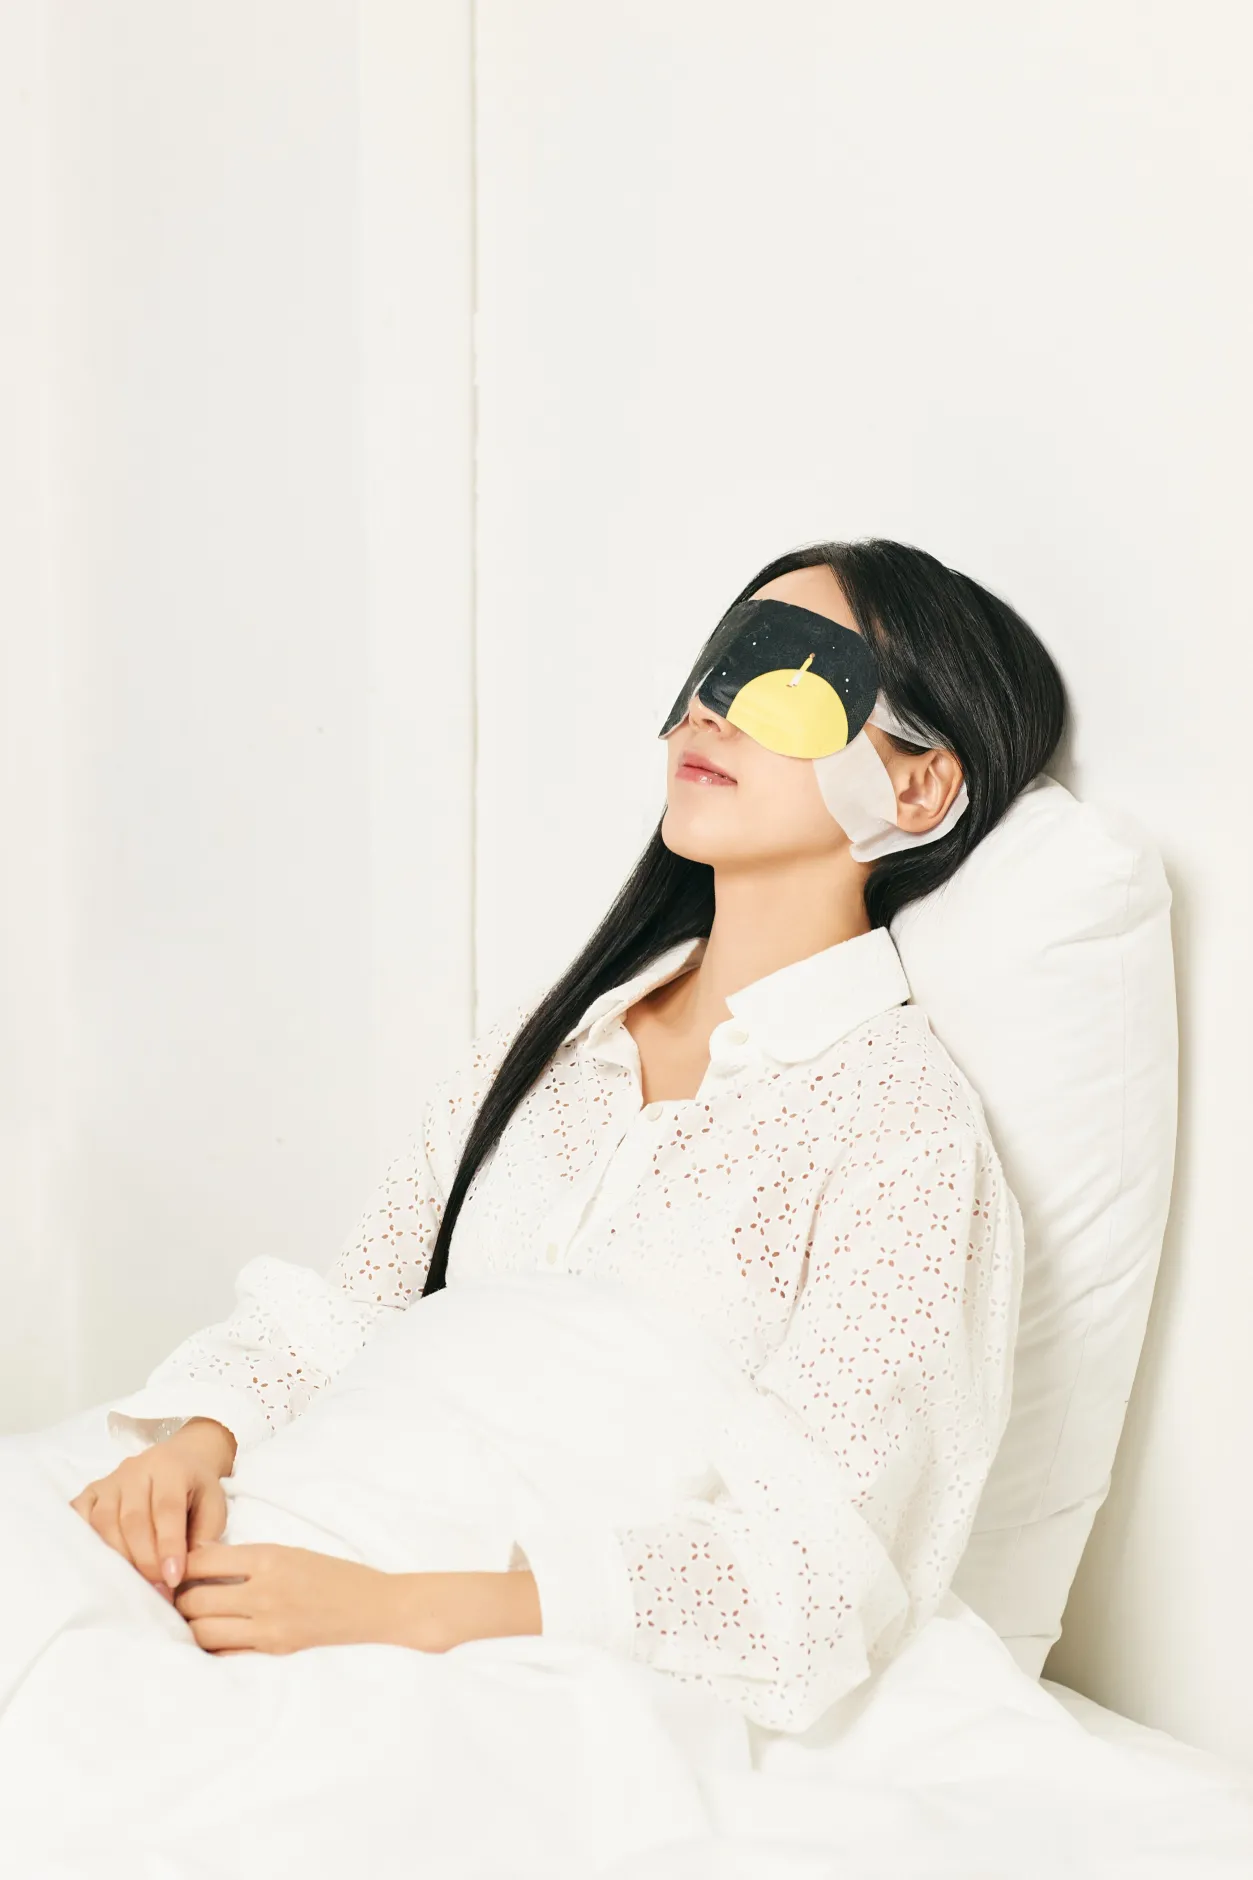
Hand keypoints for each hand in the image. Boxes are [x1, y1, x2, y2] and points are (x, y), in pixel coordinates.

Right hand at [69, 1417, 237, 1600]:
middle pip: (133, 1520)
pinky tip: (98, 1562)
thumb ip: (204, 1537)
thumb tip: (186, 1574)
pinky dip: (84, 1540)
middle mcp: (137, 1470)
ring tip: (134, 1585)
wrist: (182, 1458)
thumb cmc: (197, 1490)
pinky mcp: (92, 1491)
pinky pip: (79, 1515)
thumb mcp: (214, 1507)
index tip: (173, 1580)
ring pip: (104, 1521)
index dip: (169, 1547)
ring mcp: (111, 1481)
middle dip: (145, 1561)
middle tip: (158, 1591)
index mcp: (172, 1470)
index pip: (167, 1510)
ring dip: (118, 1558)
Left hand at [174, 1542, 541, 1655]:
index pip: (202, 1560)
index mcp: (268, 1557)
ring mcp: (268, 1626)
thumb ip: (248, 1558)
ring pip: (202, 1630)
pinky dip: (210, 1645)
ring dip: (189, 1624)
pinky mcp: (274, 1650)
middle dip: (178, 1598)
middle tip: (173, 1596)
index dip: (181, 1564)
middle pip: (194, 1599)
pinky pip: (225, 1652)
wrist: (376, 1606)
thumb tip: (199, 1562)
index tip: (174, 1566)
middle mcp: (263, 1591)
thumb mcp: (291, 1552)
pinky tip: (209, 1638)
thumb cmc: (334, 1573)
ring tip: (188, 1618)